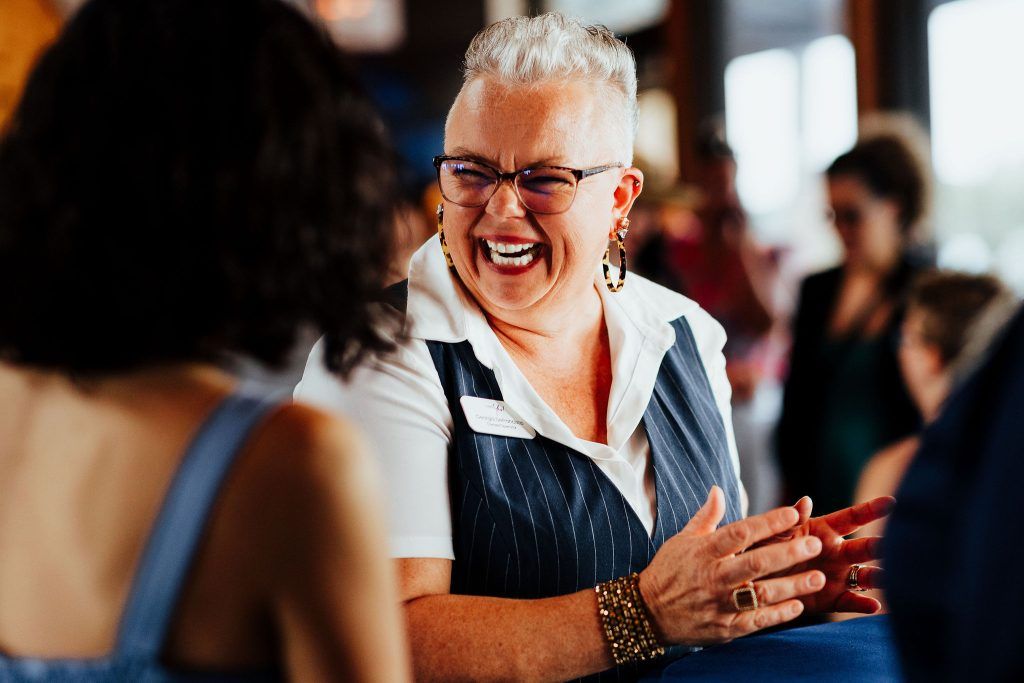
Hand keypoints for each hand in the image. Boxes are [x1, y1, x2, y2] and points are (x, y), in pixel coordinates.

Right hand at [638, 487, 826, 646]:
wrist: (647, 613)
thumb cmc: (669, 571)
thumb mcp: (683, 539)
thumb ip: (706, 516)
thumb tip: (718, 489)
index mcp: (704, 551)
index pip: (740, 533)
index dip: (768, 522)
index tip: (793, 513)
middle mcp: (713, 577)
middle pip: (755, 563)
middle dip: (787, 553)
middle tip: (815, 544)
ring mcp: (719, 604)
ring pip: (761, 595)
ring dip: (792, 586)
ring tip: (818, 577)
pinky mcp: (724, 628)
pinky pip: (756, 621)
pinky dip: (778, 614)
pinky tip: (798, 606)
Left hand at [751, 496, 894, 614]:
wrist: (753, 581)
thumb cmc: (762, 549)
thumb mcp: (773, 533)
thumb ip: (790, 520)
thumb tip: (805, 501)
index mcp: (825, 531)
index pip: (852, 518)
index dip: (870, 510)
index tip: (891, 502)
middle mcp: (837, 552)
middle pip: (864, 548)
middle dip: (880, 545)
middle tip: (895, 544)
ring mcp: (838, 576)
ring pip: (865, 576)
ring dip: (879, 576)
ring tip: (890, 577)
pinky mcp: (832, 599)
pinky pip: (851, 602)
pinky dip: (863, 604)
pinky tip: (874, 606)